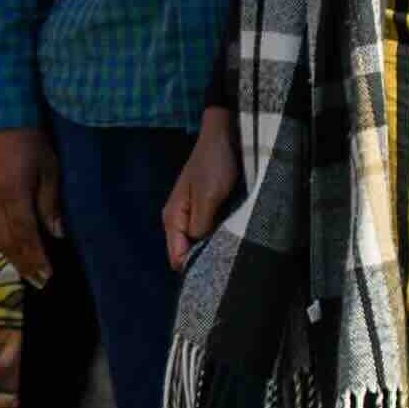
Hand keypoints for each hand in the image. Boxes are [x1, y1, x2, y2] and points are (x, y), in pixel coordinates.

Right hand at [0, 124, 61, 288]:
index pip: (24, 235)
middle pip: (6, 241)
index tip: (47, 276)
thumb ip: (50, 203)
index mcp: (12, 193)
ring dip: (8, 255)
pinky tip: (5, 246)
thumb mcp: (49, 169)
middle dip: (23, 263)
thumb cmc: (30, 141)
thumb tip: (56, 234)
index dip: (35, 258)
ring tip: (24, 269)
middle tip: (38, 281)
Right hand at [161, 105, 241, 262]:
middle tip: (230, 260)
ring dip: (215, 246)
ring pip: (200, 242)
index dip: (195, 266)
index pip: (177, 257)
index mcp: (173, 217)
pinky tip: (234, 235)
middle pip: (187, 252)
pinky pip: (209, 231)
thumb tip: (199, 250)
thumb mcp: (208, 196)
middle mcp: (179, 219)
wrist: (224, 136)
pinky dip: (220, 235)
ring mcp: (192, 214)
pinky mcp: (206, 209)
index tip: (217, 271)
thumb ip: (201, 226)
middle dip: (206, 258)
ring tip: (235, 248)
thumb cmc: (214, 164)